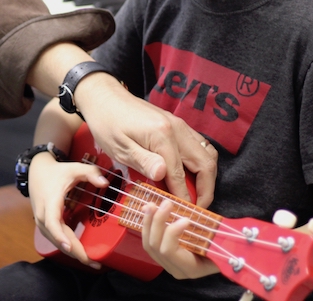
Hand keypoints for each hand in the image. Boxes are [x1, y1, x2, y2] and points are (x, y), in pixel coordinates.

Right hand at [29, 152, 107, 267]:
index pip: (52, 223)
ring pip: (56, 242)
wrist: (36, 171)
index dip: (60, 236)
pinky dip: (68, 247)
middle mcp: (43, 215)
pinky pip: (55, 239)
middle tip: (95, 262)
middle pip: (57, 238)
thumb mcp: (74, 168)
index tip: (70, 248)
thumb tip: (105, 183)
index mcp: (50, 202)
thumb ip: (90, 173)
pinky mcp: (44, 225)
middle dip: (76, 252)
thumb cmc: (56, 171)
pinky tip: (81, 252)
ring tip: (92, 261)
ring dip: (73, 253)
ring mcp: (42, 221)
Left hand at [76, 73, 217, 207]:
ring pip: (207, 154)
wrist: (105, 97)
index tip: (183, 214)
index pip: (181, 175)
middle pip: (206, 164)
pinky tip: (189, 175)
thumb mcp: (119, 147)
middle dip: (205, 190)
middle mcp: (177, 129)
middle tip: (196, 209)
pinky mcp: (176, 124)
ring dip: (206, 177)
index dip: (184, 198)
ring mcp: (179, 125)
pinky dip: (200, 163)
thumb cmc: (107, 122)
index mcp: (163, 136)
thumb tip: (164, 175)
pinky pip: (199, 145)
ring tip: (196, 195)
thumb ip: (143, 161)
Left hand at [141, 200, 218, 278]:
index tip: (185, 218)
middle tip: (167, 202)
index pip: (169, 251)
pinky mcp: (162, 256)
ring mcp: (167, 264)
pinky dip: (148, 225)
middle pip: (155, 246)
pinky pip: (149, 241)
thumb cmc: (224, 245)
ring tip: (152, 204)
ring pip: (148, 244)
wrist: (225, 254)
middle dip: (157, 221)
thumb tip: (189, 217)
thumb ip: (206, 230)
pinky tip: (148, 210)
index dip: (172, 233)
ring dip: (149, 222)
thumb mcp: (218, 239)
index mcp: (191, 268)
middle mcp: (176, 269)